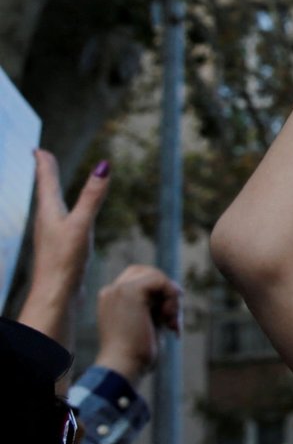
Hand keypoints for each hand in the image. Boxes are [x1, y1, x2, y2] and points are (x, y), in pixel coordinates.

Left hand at [15, 152, 110, 341]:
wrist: (55, 294)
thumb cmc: (64, 260)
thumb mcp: (82, 224)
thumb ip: (92, 196)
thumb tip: (104, 166)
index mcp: (49, 211)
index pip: (46, 179)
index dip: (44, 162)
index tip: (38, 149)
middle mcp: (47, 220)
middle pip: (45, 190)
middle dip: (45, 174)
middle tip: (42, 159)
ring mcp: (51, 235)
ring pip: (50, 207)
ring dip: (51, 192)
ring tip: (52, 186)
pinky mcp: (59, 248)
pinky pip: (59, 222)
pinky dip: (62, 211)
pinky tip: (67, 221)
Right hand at [92, 264, 181, 382]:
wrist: (123, 366)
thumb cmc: (137, 355)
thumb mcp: (148, 324)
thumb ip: (156, 307)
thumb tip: (177, 292)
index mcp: (112, 299)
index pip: (140, 278)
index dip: (162, 292)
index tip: (169, 317)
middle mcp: (112, 291)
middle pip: (149, 273)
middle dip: (168, 292)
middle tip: (173, 320)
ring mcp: (118, 290)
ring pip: (157, 276)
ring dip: (173, 298)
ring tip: (171, 323)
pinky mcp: (130, 292)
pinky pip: (160, 280)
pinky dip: (172, 297)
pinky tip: (169, 318)